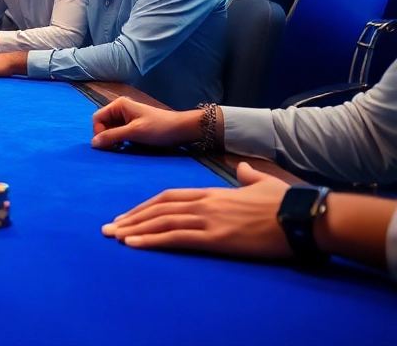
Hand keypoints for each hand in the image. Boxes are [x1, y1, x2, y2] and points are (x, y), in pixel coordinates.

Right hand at [90, 97, 201, 149]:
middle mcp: (120, 109)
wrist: (182, 130)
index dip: (98, 132)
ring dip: (113, 140)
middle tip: (115, 149)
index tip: (108, 146)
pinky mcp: (133, 125)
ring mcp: (127, 117)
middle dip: (106, 137)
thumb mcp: (134, 133)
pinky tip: (127, 146)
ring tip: (121, 148)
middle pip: (103, 124)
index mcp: (119, 105)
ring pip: (111, 130)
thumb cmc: (159, 128)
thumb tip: (93, 143)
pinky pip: (119, 133)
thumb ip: (112, 136)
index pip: (97, 118)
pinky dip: (120, 141)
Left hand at [102, 162, 290, 258]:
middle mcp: (205, 203)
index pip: (169, 196)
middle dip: (132, 217)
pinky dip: (151, 240)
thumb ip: (247, 176)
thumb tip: (243, 168)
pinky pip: (175, 238)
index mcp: (212, 192)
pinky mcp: (216, 237)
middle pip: (158, 207)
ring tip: (114, 237)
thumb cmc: (288, 202)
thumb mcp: (264, 184)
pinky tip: (133, 244)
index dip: (146, 205)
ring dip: (134, 229)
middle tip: (109, 227)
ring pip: (161, 222)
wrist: (303, 216)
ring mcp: (209, 219)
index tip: (129, 214)